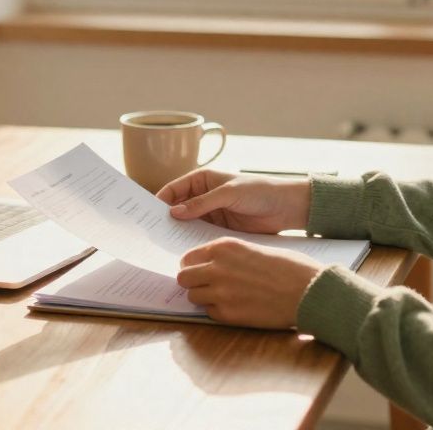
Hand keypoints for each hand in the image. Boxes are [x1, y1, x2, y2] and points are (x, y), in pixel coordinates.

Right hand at [156, 169, 310, 233]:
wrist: (286, 207)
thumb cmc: (259, 191)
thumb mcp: (228, 193)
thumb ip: (202, 203)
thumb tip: (174, 212)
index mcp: (202, 180)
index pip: (174, 190)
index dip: (160, 201)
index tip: (147, 216)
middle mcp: (203, 196)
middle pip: (177, 209)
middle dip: (165, 220)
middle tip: (152, 236)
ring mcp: (211, 214)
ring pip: (187, 225)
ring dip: (178, 234)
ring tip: (164, 247)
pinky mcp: (219, 230)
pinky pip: (201, 236)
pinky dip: (192, 242)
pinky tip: (185, 252)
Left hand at [177, 238, 323, 327]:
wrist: (307, 290)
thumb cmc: (288, 267)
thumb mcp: (254, 248)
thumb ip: (229, 255)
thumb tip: (211, 265)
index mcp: (224, 247)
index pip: (188, 257)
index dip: (194, 266)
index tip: (202, 272)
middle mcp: (217, 267)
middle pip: (183, 277)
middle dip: (193, 283)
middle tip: (207, 286)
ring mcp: (220, 292)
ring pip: (192, 297)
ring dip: (205, 298)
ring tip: (225, 298)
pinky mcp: (228, 314)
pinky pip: (209, 313)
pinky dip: (218, 312)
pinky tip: (237, 307)